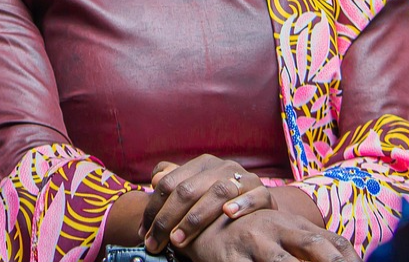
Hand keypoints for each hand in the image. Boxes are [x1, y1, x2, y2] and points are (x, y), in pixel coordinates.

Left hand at [142, 156, 275, 253]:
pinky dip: (242, 203)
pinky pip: (257, 196)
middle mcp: (223, 167)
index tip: (143, 233)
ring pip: (218, 192)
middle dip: (168, 219)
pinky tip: (228, 214)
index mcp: (202, 164)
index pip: (170, 183)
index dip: (153, 209)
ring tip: (179, 239)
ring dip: (196, 218)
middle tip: (155, 243)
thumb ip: (175, 183)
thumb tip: (156, 178)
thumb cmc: (218, 202)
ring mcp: (245, 179)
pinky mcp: (265, 193)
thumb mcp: (196, 190)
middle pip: (189, 189)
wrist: (257, 204)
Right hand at [183, 208, 356, 261]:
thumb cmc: (248, 230)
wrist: (197, 217)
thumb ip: (312, 243)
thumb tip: (346, 257)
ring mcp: (254, 243)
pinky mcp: (230, 258)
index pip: (333, 243)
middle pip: (316, 247)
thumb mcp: (281, 230)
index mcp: (293, 225)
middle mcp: (278, 230)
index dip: (350, 259)